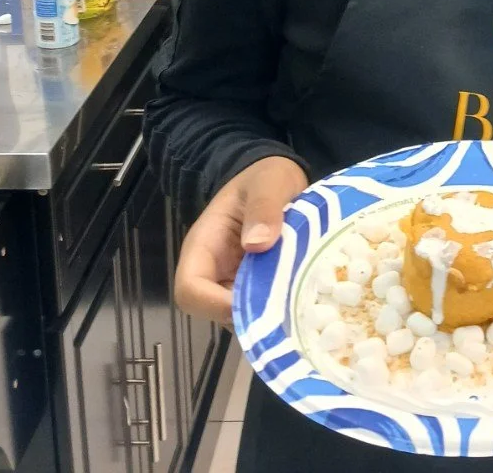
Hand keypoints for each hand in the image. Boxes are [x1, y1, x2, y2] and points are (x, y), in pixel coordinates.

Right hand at [174, 156, 307, 324]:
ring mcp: (232, 280)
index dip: (215, 304)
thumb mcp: (269, 182)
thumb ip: (263, 207)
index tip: (257, 302)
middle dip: (248, 315)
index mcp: (204, 245)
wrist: (278, 178)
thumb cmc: (267, 177)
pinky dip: (278, 309)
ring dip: (266, 315)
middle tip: (289, 308)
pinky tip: (303, 300)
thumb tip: (257, 244)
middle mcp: (213, 270)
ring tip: (300, 303)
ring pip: (238, 315)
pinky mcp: (253, 286)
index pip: (190, 289)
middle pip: (213, 311)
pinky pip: (259, 308)